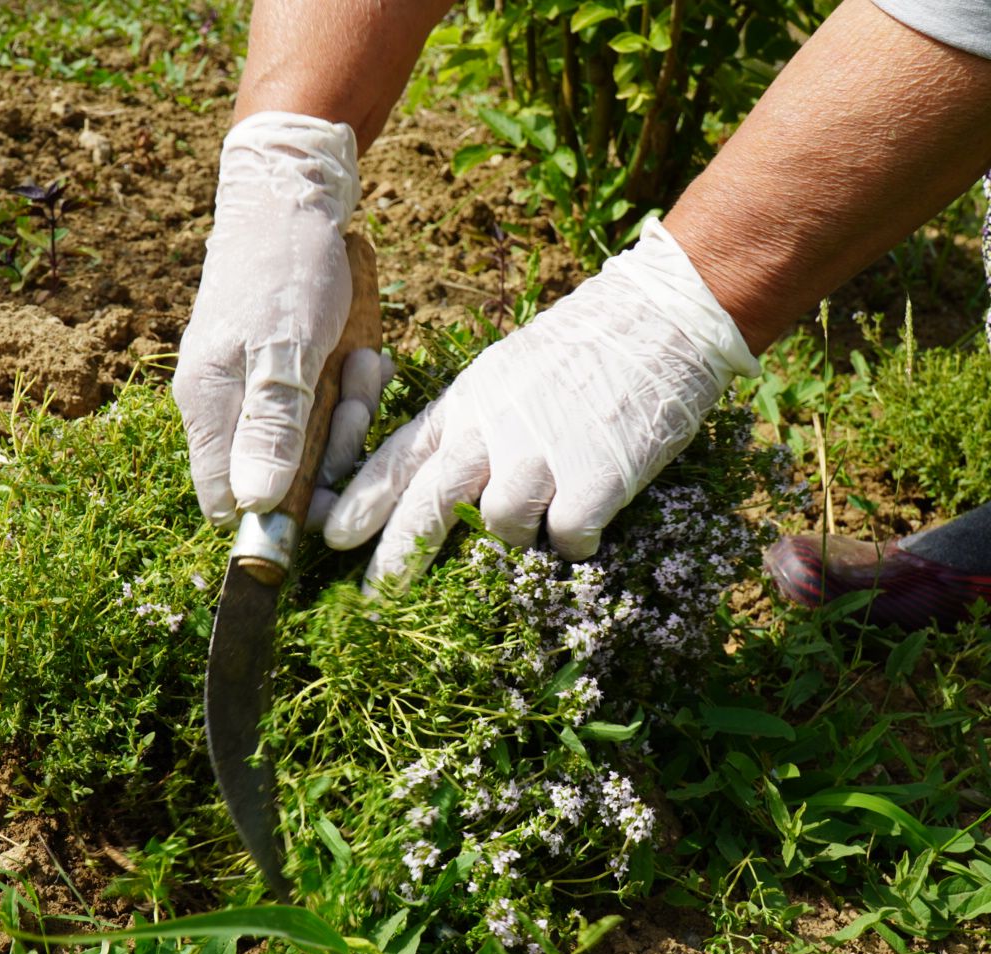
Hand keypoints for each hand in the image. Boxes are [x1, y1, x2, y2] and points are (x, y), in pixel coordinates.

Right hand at [174, 112, 388, 526]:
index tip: (324, 493)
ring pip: (312, 440)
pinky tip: (365, 355)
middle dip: (330, 447)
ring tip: (360, 363)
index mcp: (208, 405)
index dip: (274, 512)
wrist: (294, 195)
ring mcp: (258, 387)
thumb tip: (255, 502)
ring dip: (349, 411)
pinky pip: (327, 405)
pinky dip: (353, 385)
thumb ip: (272, 427)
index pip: (225, 499)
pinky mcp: (288, 371)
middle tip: (352, 397)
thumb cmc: (285, 268)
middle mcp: (228, 405)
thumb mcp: (287, 351)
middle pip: (280, 476)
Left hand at [323, 219, 758, 586]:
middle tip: (377, 599)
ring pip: (503, 528)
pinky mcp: (593, 479)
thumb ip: (472, 424)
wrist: (660, 318)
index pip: (398, 456)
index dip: (360, 501)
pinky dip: (580, 539)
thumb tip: (443, 481)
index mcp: (467, 403)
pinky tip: (595, 516)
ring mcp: (541, 455)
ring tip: (553, 511)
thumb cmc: (584, 346)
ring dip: (522, 538)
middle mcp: (493, 429)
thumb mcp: (505, 372)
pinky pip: (569, 537)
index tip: (330, 535)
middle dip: (397, 557)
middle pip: (428, 504)